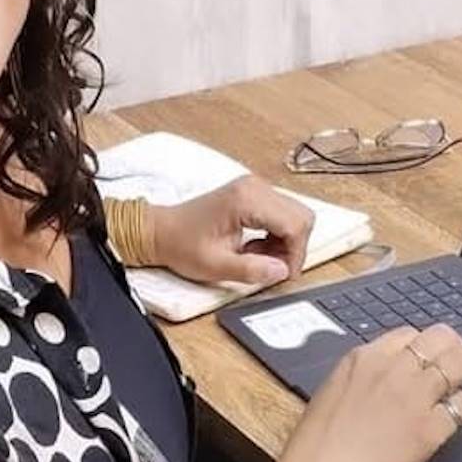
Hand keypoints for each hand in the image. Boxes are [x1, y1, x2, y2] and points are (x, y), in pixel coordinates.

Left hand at [147, 174, 314, 286]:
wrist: (160, 231)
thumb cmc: (181, 244)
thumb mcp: (216, 266)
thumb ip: (252, 271)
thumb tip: (281, 272)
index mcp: (246, 200)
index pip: (295, 225)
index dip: (295, 255)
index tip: (283, 274)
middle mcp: (254, 187)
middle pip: (300, 216)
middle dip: (292, 247)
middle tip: (271, 267)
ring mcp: (253, 187)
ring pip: (294, 215)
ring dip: (284, 242)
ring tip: (257, 257)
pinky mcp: (251, 193)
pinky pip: (280, 213)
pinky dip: (276, 234)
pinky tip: (254, 247)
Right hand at [256, 325, 461, 461]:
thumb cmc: (316, 444)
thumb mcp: (332, 393)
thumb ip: (360, 378)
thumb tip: (380, 380)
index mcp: (364, 358)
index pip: (407, 336)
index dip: (426, 340)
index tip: (435, 348)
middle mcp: (393, 369)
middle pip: (438, 340)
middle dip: (458, 342)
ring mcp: (415, 396)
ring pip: (458, 364)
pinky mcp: (432, 427)